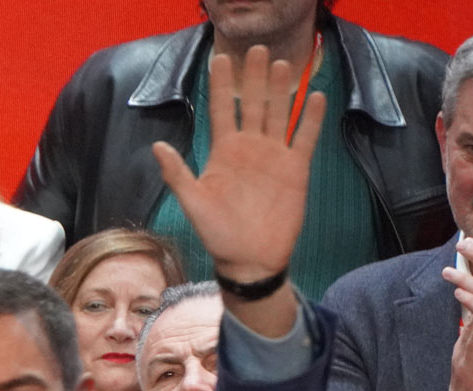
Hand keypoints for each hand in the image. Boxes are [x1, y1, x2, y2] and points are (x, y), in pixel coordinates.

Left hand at [153, 46, 324, 285]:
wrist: (249, 259)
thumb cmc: (217, 233)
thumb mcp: (193, 203)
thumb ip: (178, 174)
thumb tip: (158, 146)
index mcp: (222, 152)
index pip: (222, 110)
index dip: (221, 85)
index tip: (220, 58)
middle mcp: (248, 148)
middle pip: (253, 104)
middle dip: (254, 77)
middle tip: (258, 49)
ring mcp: (273, 156)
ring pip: (279, 114)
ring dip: (282, 90)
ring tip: (284, 64)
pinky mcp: (295, 169)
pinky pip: (304, 138)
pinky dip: (310, 119)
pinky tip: (314, 96)